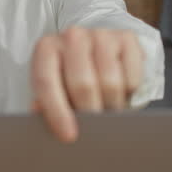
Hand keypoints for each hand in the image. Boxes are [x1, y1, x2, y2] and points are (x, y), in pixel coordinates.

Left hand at [30, 27, 144, 142]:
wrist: (92, 50)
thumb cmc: (67, 76)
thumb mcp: (51, 88)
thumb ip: (44, 104)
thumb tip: (39, 113)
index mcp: (46, 49)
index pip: (47, 82)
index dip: (57, 112)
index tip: (69, 136)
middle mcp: (72, 36)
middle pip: (83, 84)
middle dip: (90, 113)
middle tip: (95, 128)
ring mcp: (101, 35)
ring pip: (110, 83)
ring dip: (111, 106)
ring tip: (107, 112)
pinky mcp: (127, 38)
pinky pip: (132, 78)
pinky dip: (128, 94)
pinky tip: (121, 95)